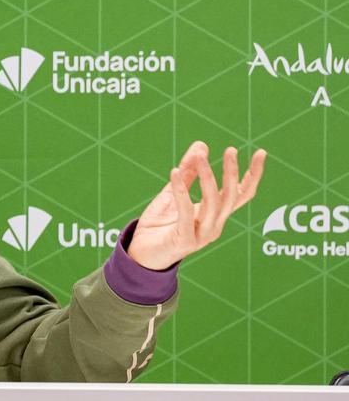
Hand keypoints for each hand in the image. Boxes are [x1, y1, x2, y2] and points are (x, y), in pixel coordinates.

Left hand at [128, 141, 266, 270]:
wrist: (139, 254)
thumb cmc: (159, 225)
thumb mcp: (172, 194)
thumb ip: (187, 173)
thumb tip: (201, 145)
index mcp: (215, 215)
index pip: (240, 194)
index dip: (253, 175)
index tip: (261, 153)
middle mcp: (214, 226)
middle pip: (230, 198)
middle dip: (232, 173)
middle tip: (231, 150)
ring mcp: (201, 235)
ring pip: (212, 203)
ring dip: (207, 177)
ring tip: (200, 156)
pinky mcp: (185, 240)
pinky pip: (186, 212)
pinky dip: (181, 191)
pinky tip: (174, 172)